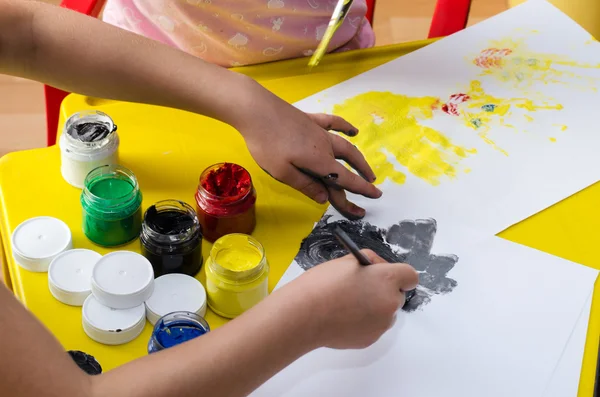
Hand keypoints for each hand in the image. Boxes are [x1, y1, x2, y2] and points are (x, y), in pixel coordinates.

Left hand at [234, 83, 381, 219]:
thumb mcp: (282, 172)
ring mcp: (319, 131)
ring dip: (358, 158)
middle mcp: (325, 146)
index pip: (345, 179)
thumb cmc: (266, 144)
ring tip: (367, 168)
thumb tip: (324, 198)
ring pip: (345, 145)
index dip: (361, 189)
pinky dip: (345, 128)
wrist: (256, 109)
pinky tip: (353, 131)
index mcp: (319, 161)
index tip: (376, 196)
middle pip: (349, 163)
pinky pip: (334, 123)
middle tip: (373, 186)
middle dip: (362, 176)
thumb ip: (305, 185)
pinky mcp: (311, 119)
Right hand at [294, 250, 418, 348]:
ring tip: (348, 305)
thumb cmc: (323, 284)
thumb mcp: (347, 260)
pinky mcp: (371, 339)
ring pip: (386, 313)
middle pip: (398, 296)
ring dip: (375, 308)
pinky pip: (373, 327)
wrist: (304, 315)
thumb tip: (378, 268)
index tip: (385, 276)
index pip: (410, 276)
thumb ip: (370, 262)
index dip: (399, 275)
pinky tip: (343, 318)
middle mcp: (390, 303)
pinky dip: (364, 323)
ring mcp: (382, 324)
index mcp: (387, 279)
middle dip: (384, 291)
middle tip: (361, 289)